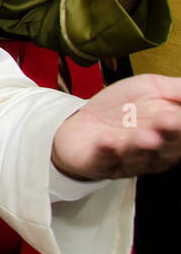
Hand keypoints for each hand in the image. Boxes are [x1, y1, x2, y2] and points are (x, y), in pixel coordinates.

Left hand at [52, 75, 180, 179]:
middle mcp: (154, 152)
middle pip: (166, 148)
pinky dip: (105, 152)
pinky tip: (107, 140)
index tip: (178, 114)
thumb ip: (176, 89)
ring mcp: (127, 160)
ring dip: (141, 147)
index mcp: (171, 135)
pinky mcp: (101, 165)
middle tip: (168, 121)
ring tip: (144, 137)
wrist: (82, 122)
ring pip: (138, 157)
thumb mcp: (151, 88)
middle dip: (169, 134)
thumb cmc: (123, 107)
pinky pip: (104, 161)